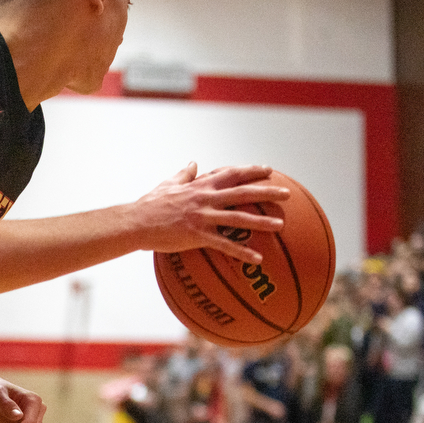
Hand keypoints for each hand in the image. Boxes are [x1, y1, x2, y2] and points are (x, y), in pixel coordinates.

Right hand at [133, 163, 287, 261]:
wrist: (136, 222)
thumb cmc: (149, 204)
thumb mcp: (168, 184)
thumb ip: (184, 175)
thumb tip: (193, 164)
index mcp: (201, 185)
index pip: (232, 174)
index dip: (251, 170)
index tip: (269, 170)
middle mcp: (206, 198)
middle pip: (243, 192)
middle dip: (267, 191)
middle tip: (287, 193)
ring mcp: (203, 216)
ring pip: (239, 217)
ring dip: (262, 221)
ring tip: (280, 225)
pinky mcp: (198, 235)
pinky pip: (225, 244)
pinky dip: (242, 252)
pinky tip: (258, 258)